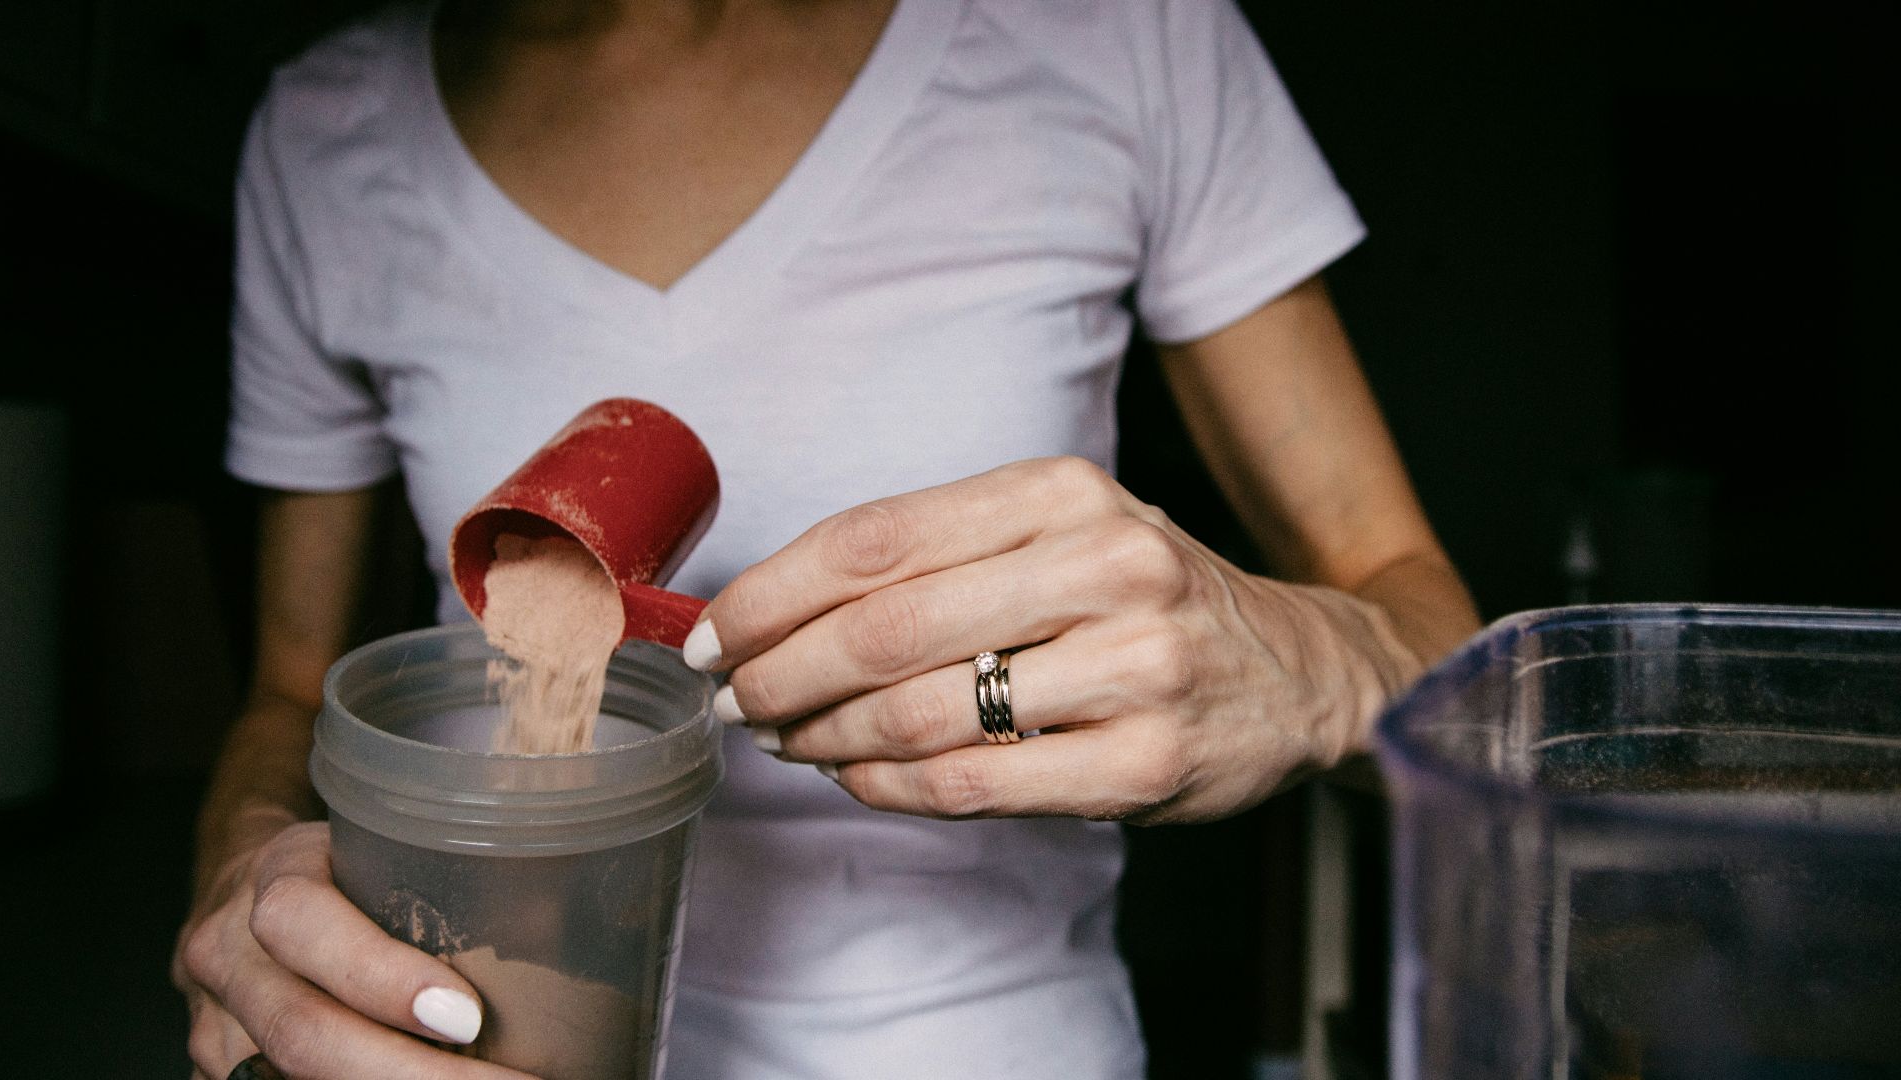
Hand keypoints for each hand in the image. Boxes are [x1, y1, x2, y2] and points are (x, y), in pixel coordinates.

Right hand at [173, 820, 527, 1079]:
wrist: (248, 892)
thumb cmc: (340, 867)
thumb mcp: (383, 846)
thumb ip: (445, 879)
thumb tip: (558, 921)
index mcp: (273, 880)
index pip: (305, 924)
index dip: (383, 979)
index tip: (468, 1017)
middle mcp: (231, 956)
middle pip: (303, 1031)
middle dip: (412, 1075)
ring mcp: (219, 1025)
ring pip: (294, 1078)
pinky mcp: (226, 1070)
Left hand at [685, 456, 1423, 823]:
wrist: (1298, 670)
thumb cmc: (1144, 597)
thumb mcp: (1057, 531)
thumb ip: (936, 554)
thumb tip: (776, 609)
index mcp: (1063, 490)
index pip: (874, 538)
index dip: (770, 593)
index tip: (714, 633)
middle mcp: (1106, 562)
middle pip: (884, 626)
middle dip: (779, 673)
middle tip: (734, 701)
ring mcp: (1135, 664)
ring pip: (923, 711)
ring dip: (826, 738)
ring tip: (786, 742)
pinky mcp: (1147, 762)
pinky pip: (977, 783)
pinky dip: (893, 788)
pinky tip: (858, 778)